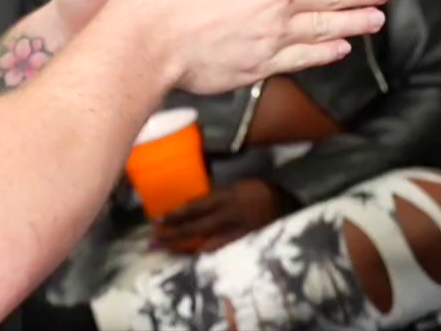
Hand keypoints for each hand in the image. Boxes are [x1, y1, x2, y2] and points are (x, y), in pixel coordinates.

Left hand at [151, 178, 289, 254]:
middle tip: (152, 241)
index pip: (196, 207)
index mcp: (227, 197)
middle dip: (172, 235)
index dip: (176, 214)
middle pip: (195, 228)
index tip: (158, 219)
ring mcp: (236, 233)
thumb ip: (218, 192)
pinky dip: (201, 253)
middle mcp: (229, 216)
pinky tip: (188, 255)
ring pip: (204, 243)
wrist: (288, 206)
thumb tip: (195, 197)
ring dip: (183, 247)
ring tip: (164, 250)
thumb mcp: (238, 184)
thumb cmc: (260, 191)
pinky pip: (218, 250)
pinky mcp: (243, 243)